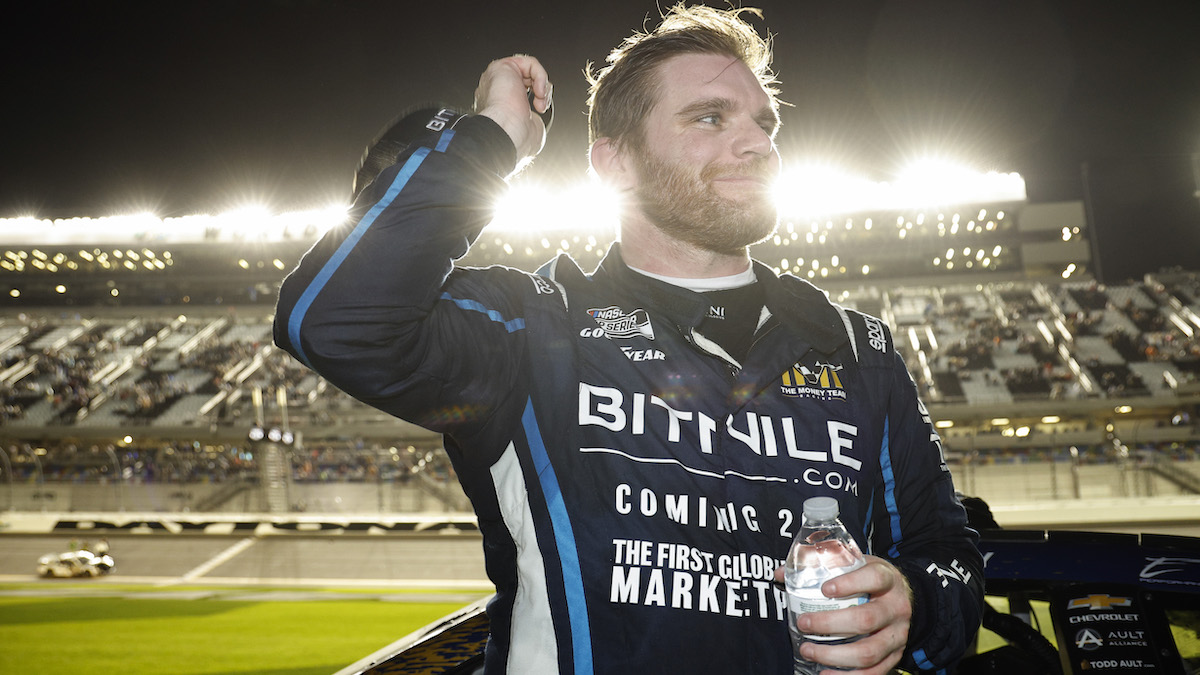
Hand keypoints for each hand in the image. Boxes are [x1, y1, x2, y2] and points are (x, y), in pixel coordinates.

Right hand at [474, 54, 551, 160]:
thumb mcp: (530, 128)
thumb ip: (532, 118)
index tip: (539, 111)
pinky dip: (540, 76)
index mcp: (499, 106)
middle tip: (541, 106)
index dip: (536, 99)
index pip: (521, 93)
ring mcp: (496, 77)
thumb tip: (535, 119)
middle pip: (526, 80)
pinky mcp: (501, 66)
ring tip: (541, 100)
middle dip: (541, 91)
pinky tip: (539, 91)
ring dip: (542, 85)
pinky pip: (530, 63)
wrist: (507, 132)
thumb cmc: (515, 136)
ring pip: (529, 70)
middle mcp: (495, 90)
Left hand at [775, 556, 911, 673]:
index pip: (874, 578)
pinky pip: (873, 672)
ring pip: (868, 651)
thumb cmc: (872, 580)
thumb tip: (780, 573)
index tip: (823, 589)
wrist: (907, 597)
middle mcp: (895, 608)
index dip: (849, 584)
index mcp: (888, 579)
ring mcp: (897, 635)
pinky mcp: (895, 655)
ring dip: (833, 655)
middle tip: (804, 623)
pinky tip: (825, 673)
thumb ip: (820, 564)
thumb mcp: (855, 564)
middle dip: (829, 624)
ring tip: (808, 650)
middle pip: (865, 619)